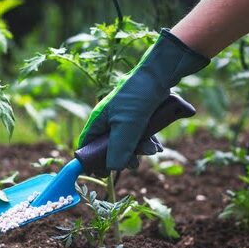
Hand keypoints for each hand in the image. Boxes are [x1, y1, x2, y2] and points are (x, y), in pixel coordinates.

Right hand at [78, 29, 208, 171]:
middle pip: (110, 146)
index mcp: (99, 120)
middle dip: (123, 156)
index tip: (102, 173)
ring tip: (152, 151)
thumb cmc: (138, 96)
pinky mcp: (139, 115)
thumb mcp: (127, 126)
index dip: (92, 160)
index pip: (87, 144)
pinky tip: (157, 147)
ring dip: (139, 149)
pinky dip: (148, 142)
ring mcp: (125, 117)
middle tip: (134, 164)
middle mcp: (109, 119)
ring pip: (127, 141)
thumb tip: (113, 169)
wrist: (161, 74)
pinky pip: (140, 134)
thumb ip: (119, 148)